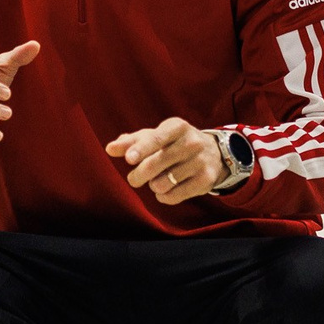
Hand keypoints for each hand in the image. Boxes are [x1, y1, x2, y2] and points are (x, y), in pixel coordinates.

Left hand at [105, 118, 225, 204]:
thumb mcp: (155, 137)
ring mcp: (200, 162)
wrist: (213, 153)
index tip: (129, 159)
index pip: (156, 138)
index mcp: (177, 127)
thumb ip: (131, 142)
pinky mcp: (205, 180)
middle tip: (133, 180)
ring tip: (156, 181)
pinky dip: (164, 196)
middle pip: (157, 163)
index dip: (142, 149)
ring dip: (153, 185)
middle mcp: (192, 142)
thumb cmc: (173, 143)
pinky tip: (165, 189)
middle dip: (138, 175)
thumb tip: (110, 149)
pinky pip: (174, 196)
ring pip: (164, 182)